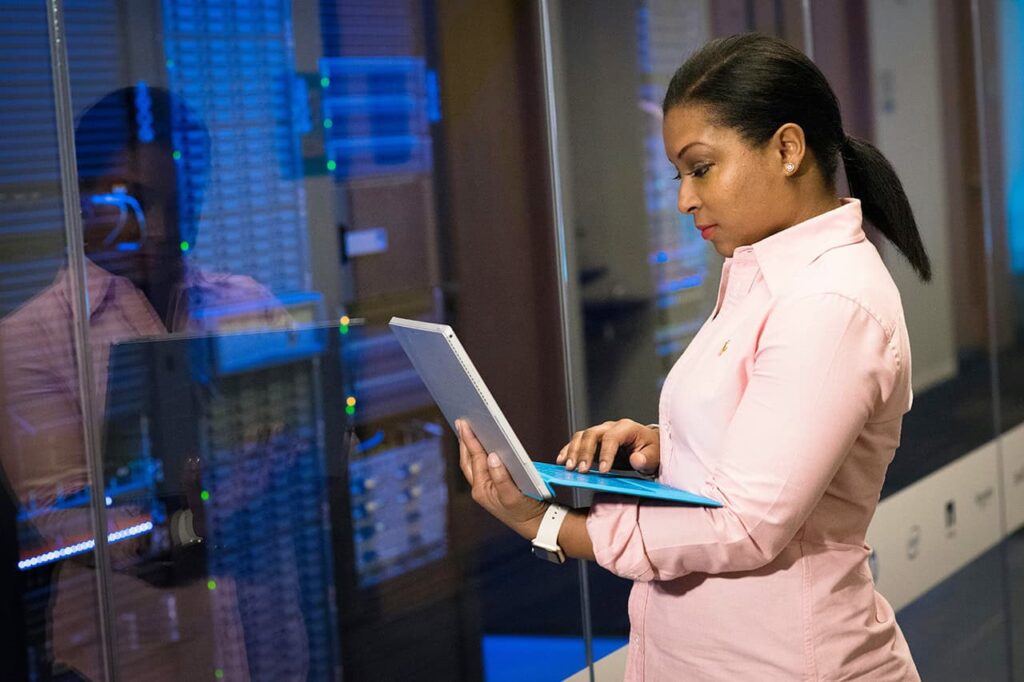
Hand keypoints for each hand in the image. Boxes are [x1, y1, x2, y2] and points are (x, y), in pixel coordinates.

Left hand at [456, 419, 546, 537]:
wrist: (534, 524)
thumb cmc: (525, 511)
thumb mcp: (513, 496)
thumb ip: (501, 477)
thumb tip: (492, 456)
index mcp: (482, 490)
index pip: (475, 459)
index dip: (470, 440)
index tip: (465, 424)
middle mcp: (480, 489)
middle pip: (467, 460)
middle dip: (463, 441)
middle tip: (461, 422)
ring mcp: (484, 488)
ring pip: (471, 464)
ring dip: (468, 447)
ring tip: (466, 430)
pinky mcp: (491, 487)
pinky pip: (479, 467)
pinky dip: (477, 455)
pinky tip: (480, 446)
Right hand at [556, 419, 659, 474]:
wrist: (649, 447)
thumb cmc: (652, 450)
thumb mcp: (655, 456)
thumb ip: (647, 458)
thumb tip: (636, 459)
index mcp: (626, 428)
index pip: (612, 437)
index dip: (606, 453)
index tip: (603, 471)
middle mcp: (610, 427)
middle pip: (592, 434)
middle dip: (584, 452)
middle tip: (580, 471)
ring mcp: (600, 433)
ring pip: (581, 436)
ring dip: (573, 452)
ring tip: (568, 467)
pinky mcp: (593, 442)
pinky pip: (577, 442)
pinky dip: (568, 450)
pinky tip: (561, 461)